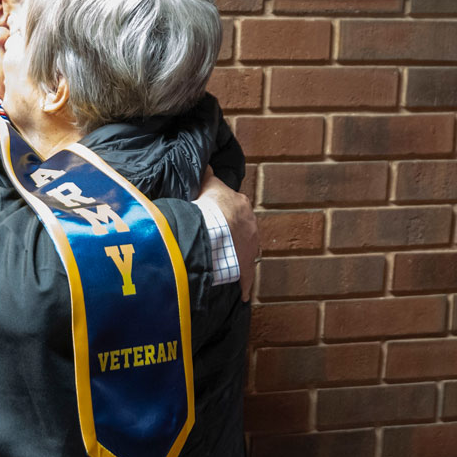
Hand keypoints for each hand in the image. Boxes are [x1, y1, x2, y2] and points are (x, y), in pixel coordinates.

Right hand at [197, 167, 257, 302]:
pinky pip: (245, 279)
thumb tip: (206, 161)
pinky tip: (243, 295)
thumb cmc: (210, 207)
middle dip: (233, 234)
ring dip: (237, 256)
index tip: (217, 215)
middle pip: (242, 230)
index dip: (225, 211)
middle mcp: (250, 227)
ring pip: (245, 253)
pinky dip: (244, 287)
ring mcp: (249, 248)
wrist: (215, 229)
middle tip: (221, 238)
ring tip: (227, 260)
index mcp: (241, 206)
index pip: (235, 206)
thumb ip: (207, 175)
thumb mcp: (208, 185)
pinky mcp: (245, 268)